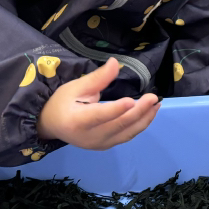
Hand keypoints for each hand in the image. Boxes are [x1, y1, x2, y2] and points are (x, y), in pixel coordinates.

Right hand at [36, 58, 159, 150]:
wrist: (52, 125)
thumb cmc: (62, 102)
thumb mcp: (76, 86)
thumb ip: (98, 77)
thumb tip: (116, 62)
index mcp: (77, 121)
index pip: (99, 116)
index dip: (116, 110)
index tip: (133, 101)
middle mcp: (89, 137)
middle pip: (118, 125)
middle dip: (138, 111)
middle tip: (153, 97)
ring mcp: (99, 144)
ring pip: (126, 133)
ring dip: (144, 119)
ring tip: (156, 104)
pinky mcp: (106, 145)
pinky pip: (126, 136)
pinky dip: (139, 125)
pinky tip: (149, 114)